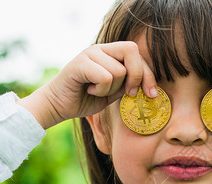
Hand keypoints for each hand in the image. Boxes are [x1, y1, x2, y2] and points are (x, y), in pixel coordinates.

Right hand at [20, 41, 156, 128]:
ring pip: (119, 71)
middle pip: (132, 51)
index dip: (148, 75)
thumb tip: (150, 86)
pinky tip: (89, 90)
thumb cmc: (86, 99)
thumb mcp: (114, 92)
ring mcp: (90, 53)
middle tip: (129, 93)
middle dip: (137, 76)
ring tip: (97, 91)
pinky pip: (105, 77)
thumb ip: (129, 84)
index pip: (138, 54)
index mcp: (111, 53)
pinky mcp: (80, 63)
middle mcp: (101, 49)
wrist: (59, 106)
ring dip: (111, 89)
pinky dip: (101, 90)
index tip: (152, 94)